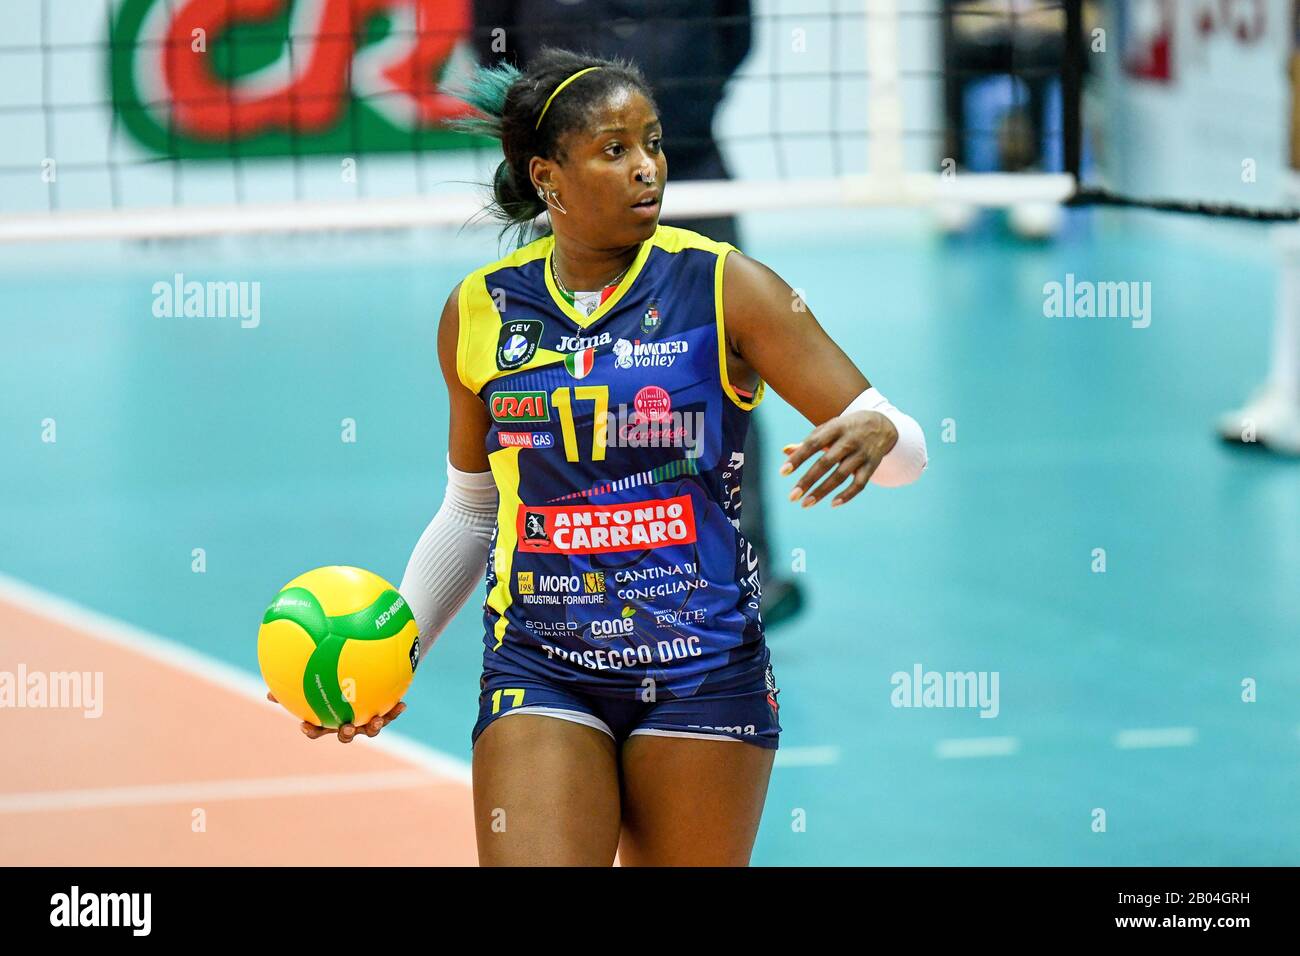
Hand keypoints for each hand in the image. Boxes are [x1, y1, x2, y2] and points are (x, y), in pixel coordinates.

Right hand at [266, 691, 406, 743]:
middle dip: (345, 732)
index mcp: (328, 718)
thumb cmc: (332, 678)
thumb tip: (267, 690)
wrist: (365, 674)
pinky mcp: (382, 714)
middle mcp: (346, 722)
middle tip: (346, 726)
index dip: (312, 729)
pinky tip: (402, 704)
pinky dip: (394, 711)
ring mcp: (364, 720)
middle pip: (345, 733)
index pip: (316, 728)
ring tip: (377, 719)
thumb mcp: (313, 678)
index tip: (306, 725)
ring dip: (374, 726)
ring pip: (369, 729)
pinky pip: (389, 714)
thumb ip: (295, 683)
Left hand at [781, 410, 897, 508]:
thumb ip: (808, 442)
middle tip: (792, 496)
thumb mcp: (828, 430)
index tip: (783, 473)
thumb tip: (785, 451)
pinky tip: (832, 503)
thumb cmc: (845, 429)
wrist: (881, 424)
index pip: (813, 444)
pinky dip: (848, 495)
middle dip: (808, 480)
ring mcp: (862, 454)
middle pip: (826, 462)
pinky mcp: (872, 466)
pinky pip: (860, 484)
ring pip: (841, 475)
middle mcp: (849, 440)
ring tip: (805, 504)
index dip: (798, 458)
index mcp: (835, 428)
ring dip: (822, 491)